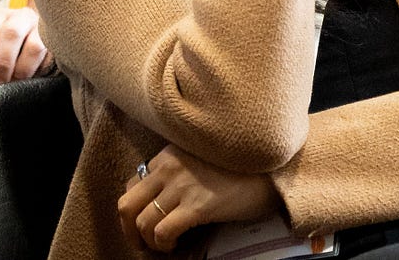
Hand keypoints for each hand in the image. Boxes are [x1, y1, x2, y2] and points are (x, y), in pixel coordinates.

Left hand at [0, 5, 51, 84]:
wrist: (39, 33)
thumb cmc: (12, 42)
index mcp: (2, 17)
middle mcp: (22, 16)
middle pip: (11, 34)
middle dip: (3, 62)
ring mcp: (43, 26)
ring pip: (33, 46)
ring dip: (21, 69)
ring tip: (14, 80)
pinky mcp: (57, 39)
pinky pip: (50, 57)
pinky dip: (39, 70)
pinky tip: (32, 76)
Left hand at [120, 144, 280, 252]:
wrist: (272, 170)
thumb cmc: (240, 167)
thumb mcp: (201, 158)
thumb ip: (177, 170)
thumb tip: (158, 198)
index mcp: (169, 153)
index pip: (133, 183)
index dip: (136, 209)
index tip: (147, 223)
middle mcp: (169, 166)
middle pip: (126, 204)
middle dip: (129, 230)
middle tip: (144, 243)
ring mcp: (182, 186)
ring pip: (142, 223)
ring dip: (148, 243)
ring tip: (164, 247)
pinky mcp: (197, 206)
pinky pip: (163, 233)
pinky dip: (164, 246)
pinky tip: (177, 247)